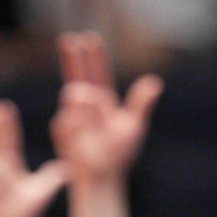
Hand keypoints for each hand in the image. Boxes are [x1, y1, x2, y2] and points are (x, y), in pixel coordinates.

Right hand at [50, 33, 161, 185]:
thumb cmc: (118, 156)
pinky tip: (80, 136)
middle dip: (72, 57)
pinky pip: (65, 117)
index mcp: (105, 101)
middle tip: (68, 38)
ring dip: (83, 104)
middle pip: (77, 73)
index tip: (89, 38)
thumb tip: (155, 83)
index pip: (99, 72)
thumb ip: (141, 104)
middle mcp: (87, 105)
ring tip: (93, 123)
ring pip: (72, 95)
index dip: (94, 56)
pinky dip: (74, 123)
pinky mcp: (61, 129)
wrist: (100, 178)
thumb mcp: (134, 127)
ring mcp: (72, 115)